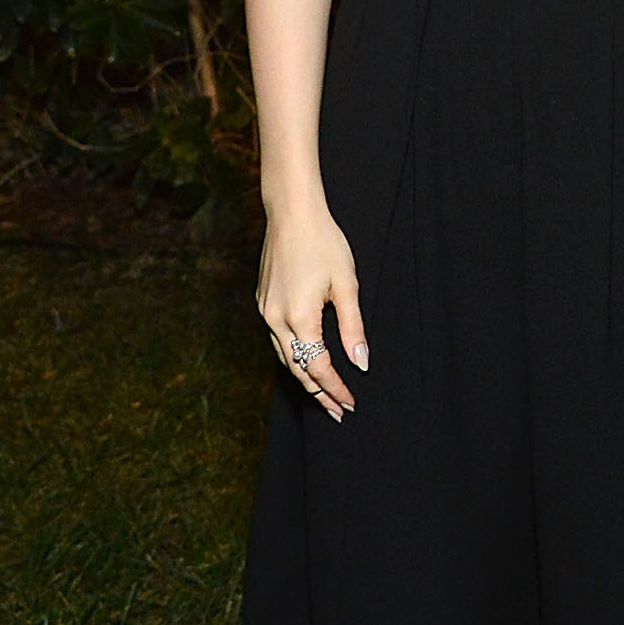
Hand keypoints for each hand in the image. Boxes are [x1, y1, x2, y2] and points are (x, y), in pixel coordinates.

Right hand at [257, 200, 365, 420]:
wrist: (291, 213)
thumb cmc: (323, 242)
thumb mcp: (347, 285)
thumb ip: (353, 327)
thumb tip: (361, 363)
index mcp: (299, 318)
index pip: (319, 367)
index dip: (336, 389)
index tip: (351, 403)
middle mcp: (275, 320)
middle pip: (298, 369)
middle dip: (319, 393)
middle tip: (339, 411)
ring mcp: (265, 311)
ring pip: (284, 357)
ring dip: (304, 378)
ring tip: (324, 395)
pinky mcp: (263, 302)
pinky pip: (277, 341)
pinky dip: (293, 357)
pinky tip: (306, 360)